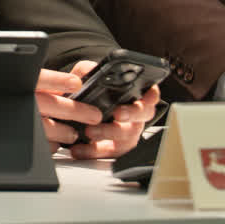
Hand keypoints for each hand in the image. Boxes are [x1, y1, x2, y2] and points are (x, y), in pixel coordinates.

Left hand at [36, 60, 160, 158]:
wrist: (72, 112)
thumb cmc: (87, 93)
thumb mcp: (86, 77)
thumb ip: (87, 70)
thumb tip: (89, 71)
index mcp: (133, 97)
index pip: (150, 95)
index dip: (151, 96)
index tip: (146, 95)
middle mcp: (134, 116)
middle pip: (142, 116)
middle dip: (132, 113)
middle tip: (117, 113)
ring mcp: (126, 133)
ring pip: (127, 137)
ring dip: (108, 133)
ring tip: (89, 131)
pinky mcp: (113, 148)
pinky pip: (108, 153)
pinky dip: (93, 151)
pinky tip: (79, 148)